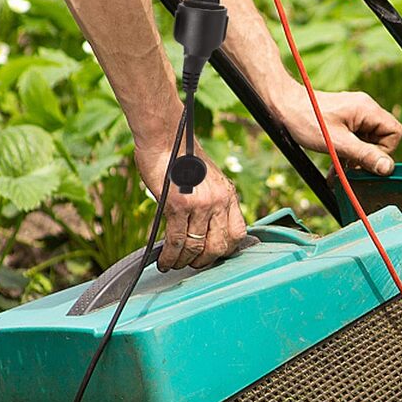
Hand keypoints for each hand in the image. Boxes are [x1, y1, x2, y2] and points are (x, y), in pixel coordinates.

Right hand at [134, 145, 246, 270]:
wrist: (166, 137)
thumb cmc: (182, 157)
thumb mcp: (209, 179)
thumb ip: (212, 202)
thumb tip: (206, 229)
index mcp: (228, 194)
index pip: (238, 233)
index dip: (226, 250)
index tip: (213, 256)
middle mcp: (218, 201)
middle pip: (218, 246)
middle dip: (204, 261)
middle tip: (192, 265)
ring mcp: (199, 204)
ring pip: (194, 247)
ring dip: (183, 261)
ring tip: (173, 264)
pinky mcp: (178, 205)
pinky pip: (176, 240)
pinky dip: (169, 256)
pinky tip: (163, 260)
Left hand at [274, 81, 401, 174]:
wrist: (283, 107)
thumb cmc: (306, 120)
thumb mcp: (337, 144)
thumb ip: (364, 155)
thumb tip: (387, 168)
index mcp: (367, 110)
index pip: (394, 133)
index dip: (384, 152)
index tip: (366, 163)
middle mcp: (364, 109)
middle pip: (381, 139)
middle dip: (367, 158)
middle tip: (351, 170)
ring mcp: (354, 114)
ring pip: (366, 142)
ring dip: (355, 160)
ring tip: (340, 173)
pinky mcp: (343, 121)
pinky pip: (354, 140)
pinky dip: (347, 155)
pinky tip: (335, 169)